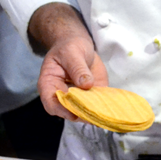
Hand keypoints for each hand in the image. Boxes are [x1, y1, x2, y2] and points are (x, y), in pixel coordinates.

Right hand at [28, 3, 108, 120]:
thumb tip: (86, 84)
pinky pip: (97, 106)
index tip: (74, 114)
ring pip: (84, 112)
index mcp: (49, 85)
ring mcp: (78, 98)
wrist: (79, 45)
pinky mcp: (92, 97)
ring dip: (94, 113)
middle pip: (69, 111)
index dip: (61, 111)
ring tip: (104, 113)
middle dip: (81, 114)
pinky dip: (104, 108)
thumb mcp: (72, 53)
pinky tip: (111, 108)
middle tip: (94, 113)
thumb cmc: (70, 47)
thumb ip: (78, 68)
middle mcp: (62, 95)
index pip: (51, 104)